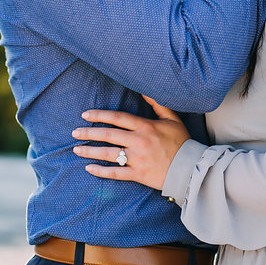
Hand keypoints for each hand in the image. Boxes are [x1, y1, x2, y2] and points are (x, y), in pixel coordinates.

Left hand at [71, 96, 189, 190]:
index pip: (117, 118)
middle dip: (89, 133)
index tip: (85, 115)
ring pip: (108, 154)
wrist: (190, 168)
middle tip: (75, 132)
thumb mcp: (172, 119)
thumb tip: (144, 89)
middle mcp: (138, 142)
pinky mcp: (138, 175)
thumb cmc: (181, 142)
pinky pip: (116, 173)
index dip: (100, 115)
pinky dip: (101, 171)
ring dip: (90, 151)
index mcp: (145, 127)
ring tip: (76, 149)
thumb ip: (157, 104)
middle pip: (108, 135)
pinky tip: (89, 168)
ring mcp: (137, 159)